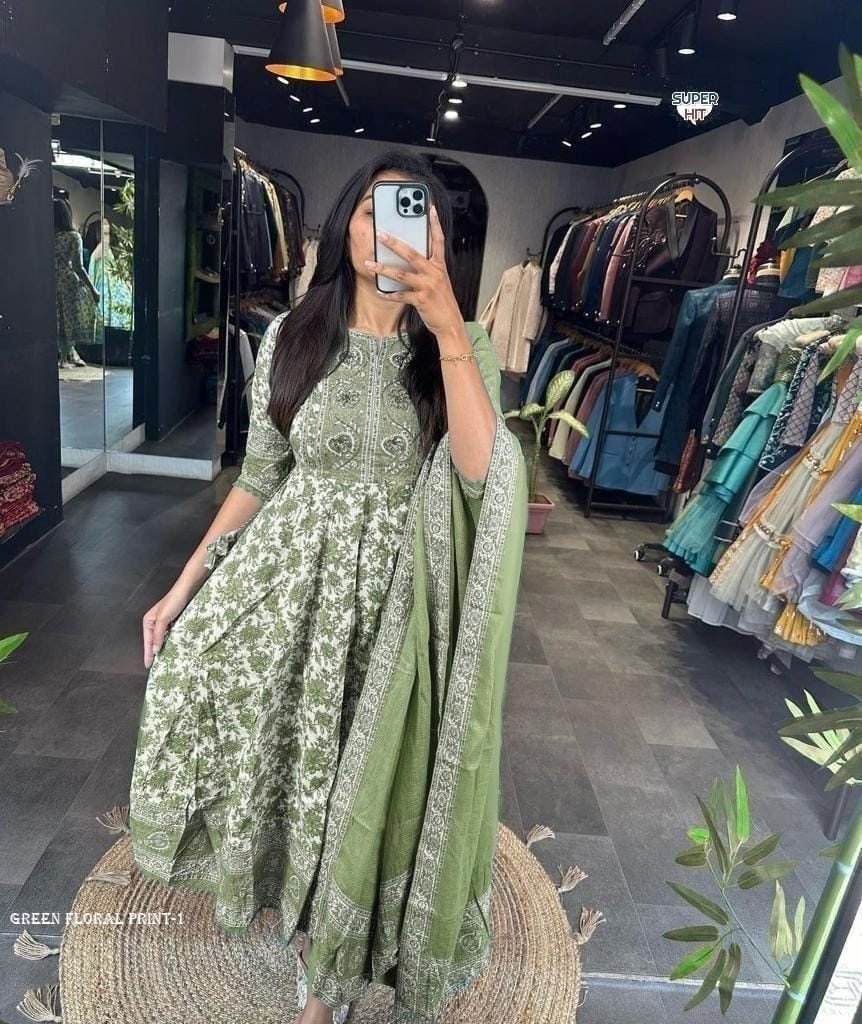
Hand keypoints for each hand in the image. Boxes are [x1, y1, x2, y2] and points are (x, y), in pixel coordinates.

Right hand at [142, 586, 191, 668]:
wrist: (186, 590)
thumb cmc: (173, 602)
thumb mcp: (163, 619)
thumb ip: (158, 635)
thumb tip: (154, 650)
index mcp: (148, 621)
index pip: (147, 641)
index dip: (148, 654)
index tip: (149, 665)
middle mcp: (155, 622)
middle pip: (153, 641)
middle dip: (154, 652)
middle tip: (156, 666)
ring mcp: (164, 622)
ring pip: (162, 638)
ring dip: (163, 647)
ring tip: (164, 659)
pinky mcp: (173, 621)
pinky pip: (170, 635)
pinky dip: (170, 641)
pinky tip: (173, 648)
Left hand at [364, 206, 462, 337]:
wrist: (450, 323)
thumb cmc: (442, 301)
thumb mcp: (439, 280)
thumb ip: (427, 267)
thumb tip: (407, 257)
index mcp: (439, 266)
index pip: (438, 240)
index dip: (435, 224)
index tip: (430, 208)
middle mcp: (434, 273)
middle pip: (412, 253)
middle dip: (394, 243)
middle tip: (381, 233)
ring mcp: (428, 286)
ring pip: (401, 274)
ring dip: (383, 268)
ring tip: (369, 263)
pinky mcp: (421, 300)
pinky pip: (400, 295)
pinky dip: (388, 294)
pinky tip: (379, 290)